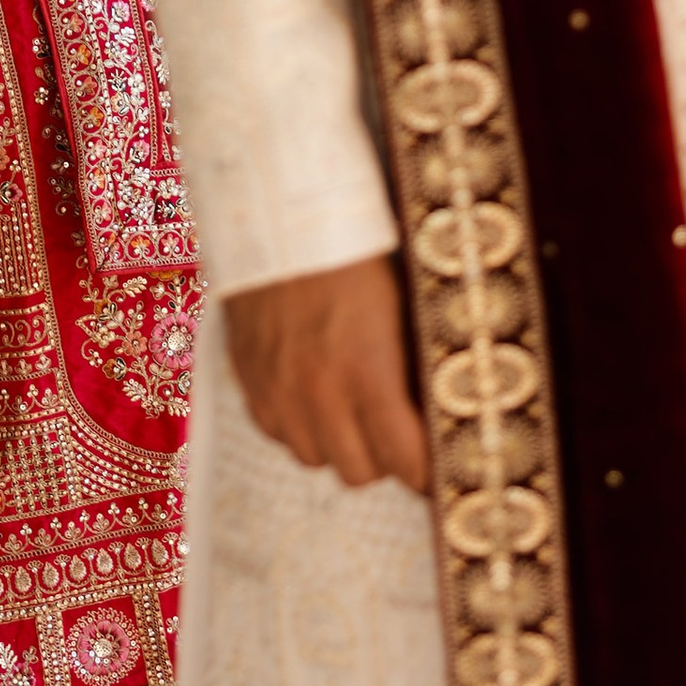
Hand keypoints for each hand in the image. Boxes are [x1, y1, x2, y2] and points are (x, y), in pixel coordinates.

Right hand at [223, 253, 429, 493]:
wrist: (280, 213)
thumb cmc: (351, 250)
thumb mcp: (399, 303)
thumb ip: (412, 364)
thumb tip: (433, 407)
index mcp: (369, 372)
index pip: (404, 460)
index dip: (425, 471)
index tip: (435, 466)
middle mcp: (320, 392)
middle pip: (359, 472)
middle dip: (383, 460)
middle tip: (394, 436)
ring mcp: (279, 389)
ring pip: (314, 458)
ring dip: (337, 445)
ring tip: (350, 414)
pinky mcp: (249, 378)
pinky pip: (276, 432)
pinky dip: (296, 425)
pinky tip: (310, 397)